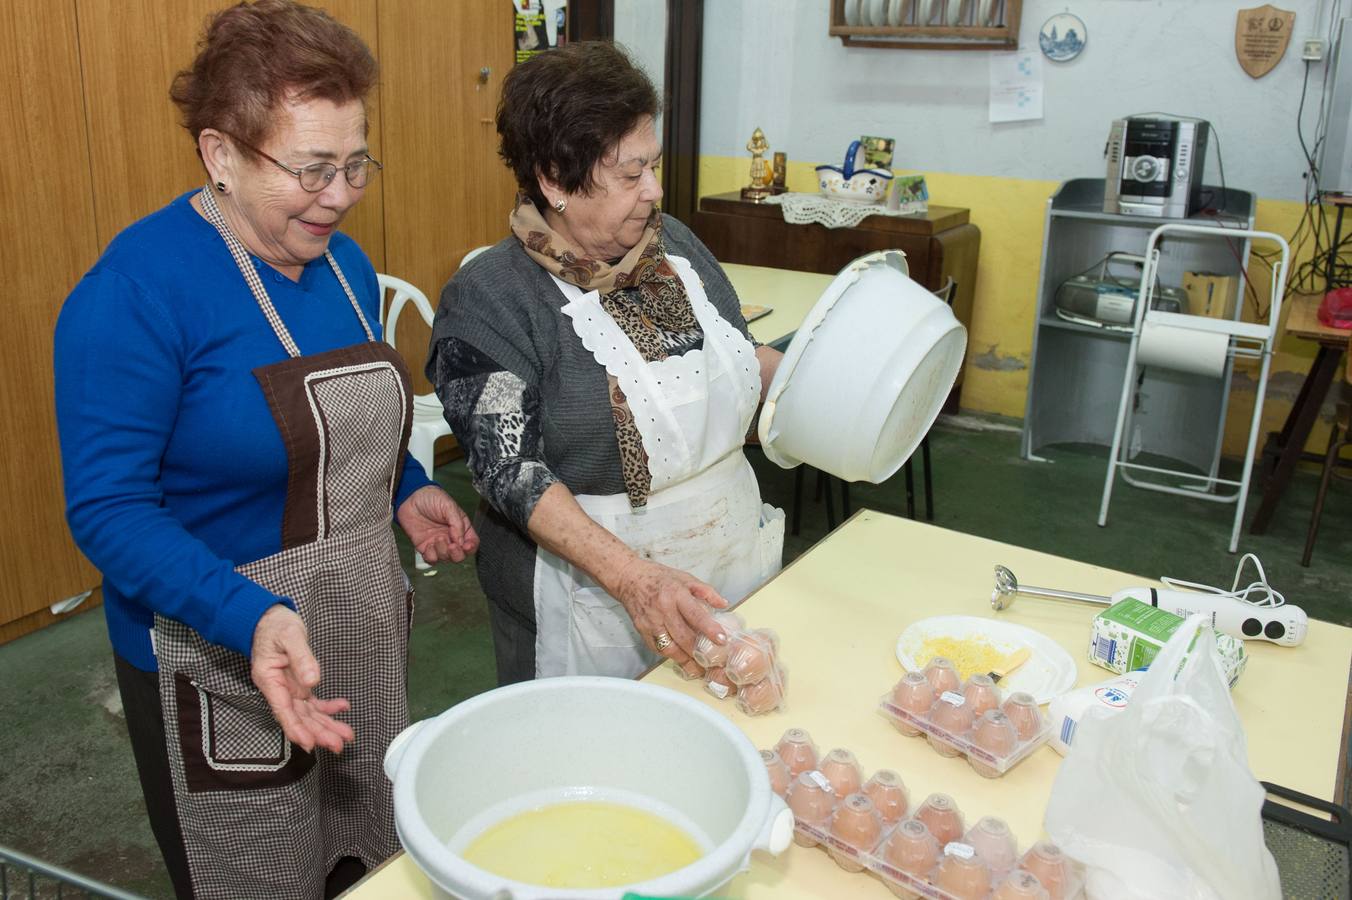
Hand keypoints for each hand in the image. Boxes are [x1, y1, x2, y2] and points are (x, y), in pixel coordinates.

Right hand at [250, 605, 353, 753]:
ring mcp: (289, 688)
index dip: (296, 729)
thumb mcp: (290, 636)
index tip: (309, 744)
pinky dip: (328, 706)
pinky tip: (343, 708)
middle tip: (338, 744)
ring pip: (308, 713)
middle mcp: (279, 689)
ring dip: (326, 725)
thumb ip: (302, 657)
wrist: (269, 618)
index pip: (283, 710)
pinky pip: (313, 701)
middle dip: (318, 733)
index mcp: (270, 680)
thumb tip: (312, 680)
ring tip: (345, 735)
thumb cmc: (275, 626)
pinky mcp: (299, 684)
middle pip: (298, 717)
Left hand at [396, 485, 479, 563]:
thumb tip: (461, 541)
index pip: (472, 542)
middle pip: (460, 555)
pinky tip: (429, 544)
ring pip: (446, 559)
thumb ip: (457, 524)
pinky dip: (431, 556)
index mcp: (462, 527)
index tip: (466, 546)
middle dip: (457, 554)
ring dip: (443, 552)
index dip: (471, 547)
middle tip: (452, 546)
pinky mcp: (425, 547)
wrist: (409, 499)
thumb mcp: (449, 506)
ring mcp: (438, 544)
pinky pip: (431, 559)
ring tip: (438, 538)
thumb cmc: (431, 498)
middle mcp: (451, 538)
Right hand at [612, 558, 729, 677]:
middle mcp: (663, 609)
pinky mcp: (642, 630)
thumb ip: (706, 591)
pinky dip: (670, 655)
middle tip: (712, 662)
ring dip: (685, 660)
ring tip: (697, 667)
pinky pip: (658, 648)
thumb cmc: (659, 578)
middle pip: (683, 637)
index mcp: (676, 594)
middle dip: (699, 652)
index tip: (722, 640)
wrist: (630, 578)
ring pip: (670, 648)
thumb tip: (724, 604)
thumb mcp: (686, 578)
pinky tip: (680, 658)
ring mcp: (651, 622)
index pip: (695, 615)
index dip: (709, 629)